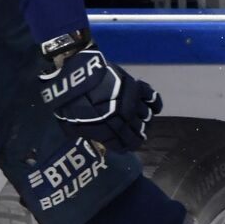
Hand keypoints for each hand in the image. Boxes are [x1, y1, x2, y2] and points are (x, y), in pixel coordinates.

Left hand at [39, 48, 162, 151]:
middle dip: (137, 134)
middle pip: (140, 132)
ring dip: (144, 120)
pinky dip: (155, 104)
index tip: (126, 144)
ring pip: (146, 117)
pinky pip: (152, 98)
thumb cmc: (69, 103)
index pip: (129, 146)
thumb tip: (97, 140)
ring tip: (139, 119)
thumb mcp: (74, 128)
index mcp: (110, 133)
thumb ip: (89, 136)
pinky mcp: (135, 87)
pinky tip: (154, 108)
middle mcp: (124, 121)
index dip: (128, 146)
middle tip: (133, 131)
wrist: (75, 77)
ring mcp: (131, 104)